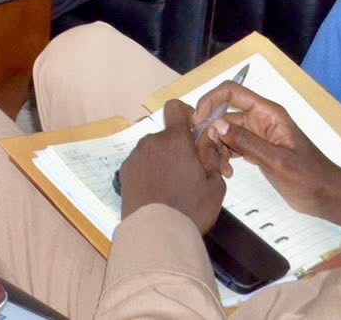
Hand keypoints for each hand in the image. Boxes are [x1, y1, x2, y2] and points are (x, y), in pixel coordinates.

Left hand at [118, 100, 225, 232]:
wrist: (156, 232)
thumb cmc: (190, 209)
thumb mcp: (215, 184)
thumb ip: (211, 155)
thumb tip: (207, 138)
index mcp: (175, 140)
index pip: (176, 108)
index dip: (187, 115)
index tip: (195, 131)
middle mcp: (151, 142)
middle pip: (167, 134)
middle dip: (180, 146)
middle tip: (193, 170)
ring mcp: (135, 156)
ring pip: (154, 149)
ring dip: (165, 159)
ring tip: (176, 186)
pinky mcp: (125, 170)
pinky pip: (142, 162)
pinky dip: (151, 170)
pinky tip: (160, 191)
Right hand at [194, 81, 340, 227]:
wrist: (329, 197)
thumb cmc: (309, 177)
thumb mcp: (277, 160)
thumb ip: (246, 142)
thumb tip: (214, 125)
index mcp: (268, 113)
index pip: (231, 92)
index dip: (210, 100)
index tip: (197, 121)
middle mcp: (259, 119)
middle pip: (222, 113)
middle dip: (210, 131)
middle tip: (205, 155)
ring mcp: (257, 134)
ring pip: (223, 131)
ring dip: (216, 147)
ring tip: (220, 168)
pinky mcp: (256, 149)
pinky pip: (230, 145)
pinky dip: (224, 156)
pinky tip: (227, 171)